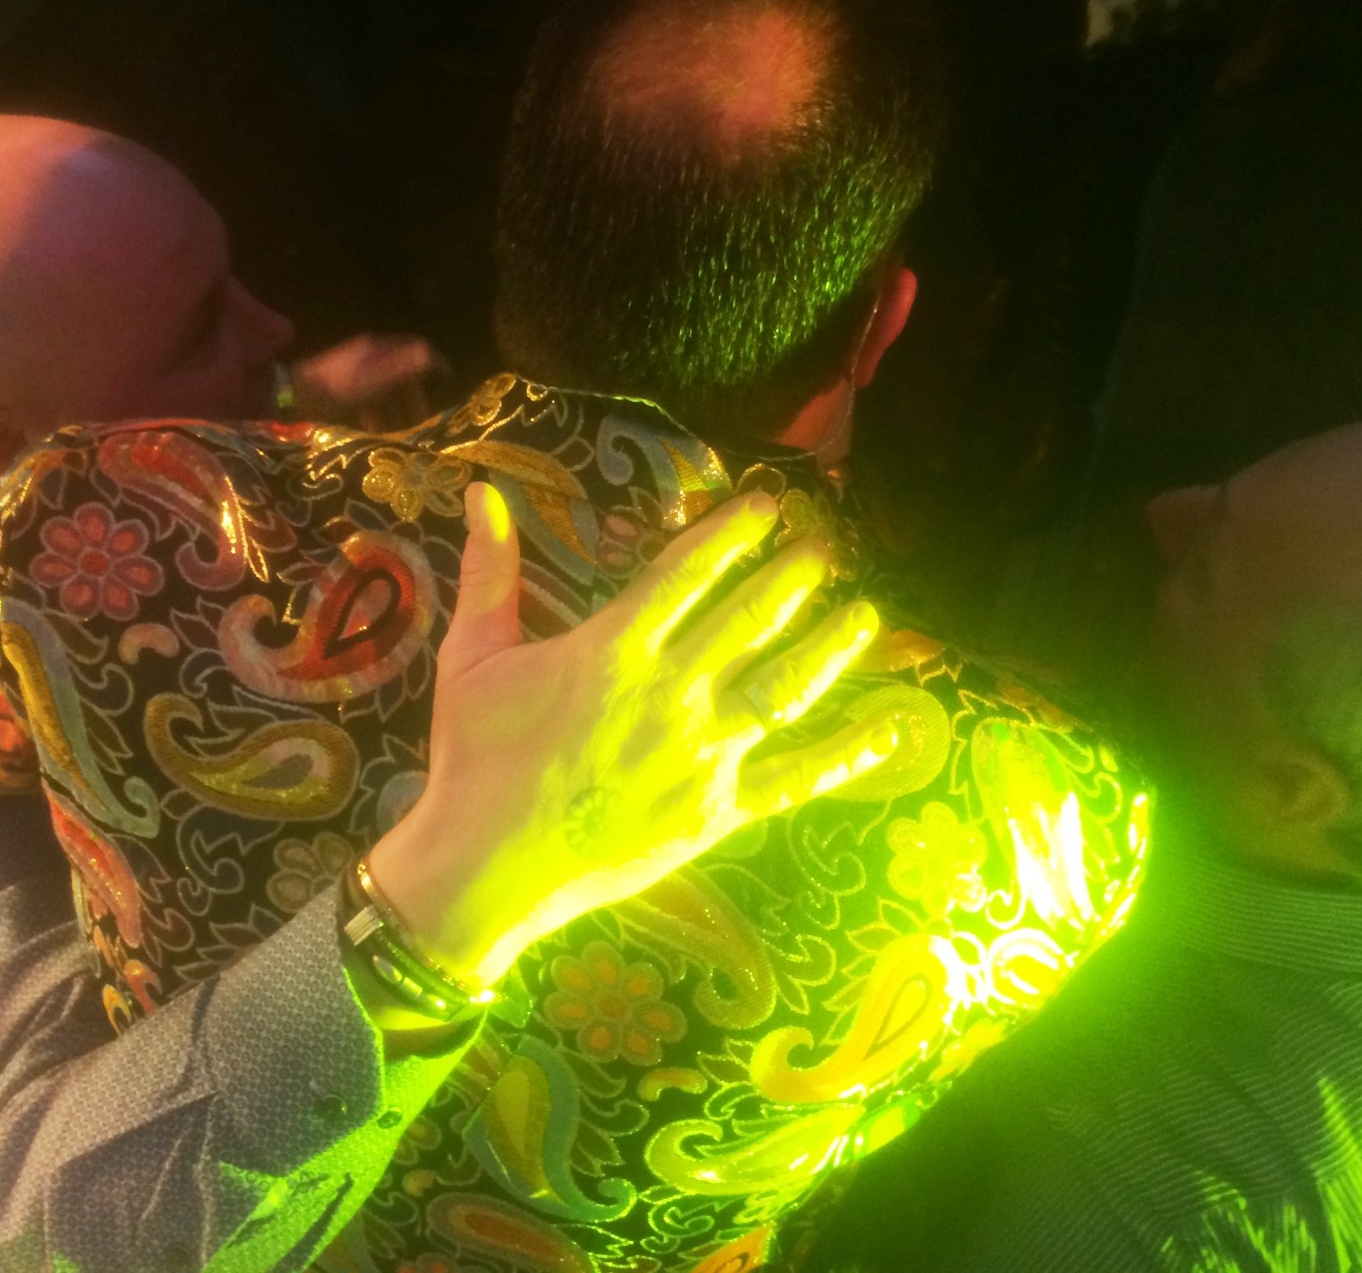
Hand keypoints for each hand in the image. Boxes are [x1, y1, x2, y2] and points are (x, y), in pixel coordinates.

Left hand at [288, 334, 441, 425]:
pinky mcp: (343, 389)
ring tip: (404, 433)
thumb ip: (407, 366)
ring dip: (398, 409)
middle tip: (426, 420)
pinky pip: (371, 400)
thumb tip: (439, 358)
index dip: (436, 366)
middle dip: (416, 396)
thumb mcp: (377, 378)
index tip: (450, 386)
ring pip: (388, 389)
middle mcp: (368, 355)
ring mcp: (354, 372)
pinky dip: (379, 414)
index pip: (417, 349)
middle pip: (403, 373)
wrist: (292, 400)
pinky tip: (378, 432)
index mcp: (378, 348)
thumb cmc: (338, 389)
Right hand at [369, 485, 900, 986]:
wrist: (485, 868)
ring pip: (785, 687)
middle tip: (827, 547)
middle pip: (751, 619)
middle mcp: (671, 692)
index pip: (689, 572)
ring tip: (865, 613)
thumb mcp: (471, 656)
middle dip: (794, 577)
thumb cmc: (474, 760)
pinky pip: (796, 778)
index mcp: (612, 649)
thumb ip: (490, 572)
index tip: (769, 506)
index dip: (733, 533)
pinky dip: (847, 754)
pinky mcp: (719, 811)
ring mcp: (703, 754)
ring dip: (830, 646)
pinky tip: (890, 729)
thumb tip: (482, 493)